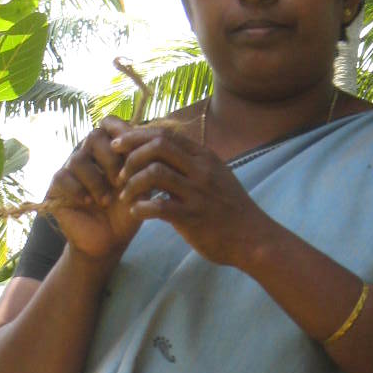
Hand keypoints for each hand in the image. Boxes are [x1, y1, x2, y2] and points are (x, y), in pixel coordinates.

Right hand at [44, 120, 140, 262]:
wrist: (110, 241)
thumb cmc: (127, 213)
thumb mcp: (142, 187)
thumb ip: (143, 164)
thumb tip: (145, 142)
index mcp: (110, 150)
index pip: (110, 124)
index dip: (121, 132)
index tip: (133, 152)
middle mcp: (89, 155)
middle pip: (94, 136)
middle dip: (111, 159)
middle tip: (121, 181)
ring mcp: (72, 170)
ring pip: (78, 158)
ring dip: (96, 180)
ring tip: (106, 200)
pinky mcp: (57, 187)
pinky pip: (63, 176)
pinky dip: (78, 189)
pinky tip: (89, 202)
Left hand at [110, 127, 269, 266]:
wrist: (254, 238)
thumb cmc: (230, 209)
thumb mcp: (216, 175)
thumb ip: (191, 163)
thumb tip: (163, 153)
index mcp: (204, 157)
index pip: (165, 134)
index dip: (136, 136)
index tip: (118, 146)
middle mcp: (201, 170)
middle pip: (158, 146)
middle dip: (131, 155)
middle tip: (119, 173)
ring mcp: (198, 193)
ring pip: (155, 173)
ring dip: (132, 183)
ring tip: (126, 196)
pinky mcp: (193, 217)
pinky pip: (159, 206)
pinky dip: (141, 208)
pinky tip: (136, 213)